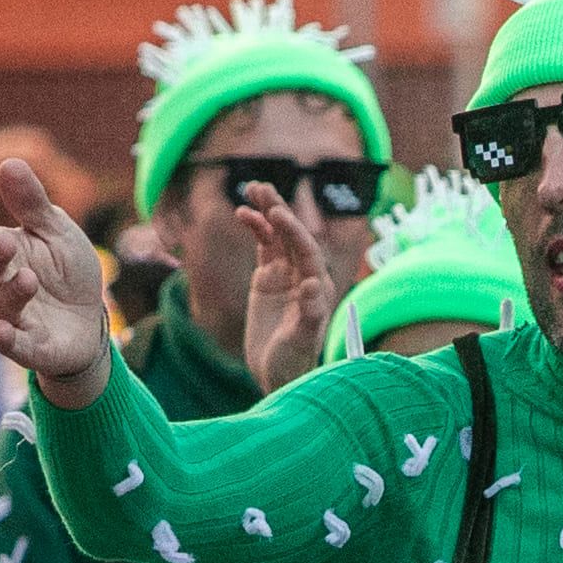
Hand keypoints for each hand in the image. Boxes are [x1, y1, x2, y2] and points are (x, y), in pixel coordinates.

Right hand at [0, 166, 123, 403]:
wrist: (90, 320)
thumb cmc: (66, 271)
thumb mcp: (57, 231)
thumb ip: (33, 204)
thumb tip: (9, 162)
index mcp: (3, 254)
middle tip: (6, 242)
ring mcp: (14, 318)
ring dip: (10, 293)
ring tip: (29, 278)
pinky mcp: (32, 348)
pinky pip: (13, 346)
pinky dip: (6, 340)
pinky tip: (2, 331)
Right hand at [236, 192, 345, 390]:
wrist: (278, 373)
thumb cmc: (294, 361)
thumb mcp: (302, 340)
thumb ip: (310, 312)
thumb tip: (312, 283)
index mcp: (318, 286)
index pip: (306, 250)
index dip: (293, 231)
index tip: (276, 214)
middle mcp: (305, 274)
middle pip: (292, 236)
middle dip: (279, 211)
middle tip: (263, 189)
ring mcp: (286, 274)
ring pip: (277, 236)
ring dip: (267, 212)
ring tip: (253, 188)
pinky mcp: (267, 278)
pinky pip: (263, 246)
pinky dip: (255, 229)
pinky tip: (243, 213)